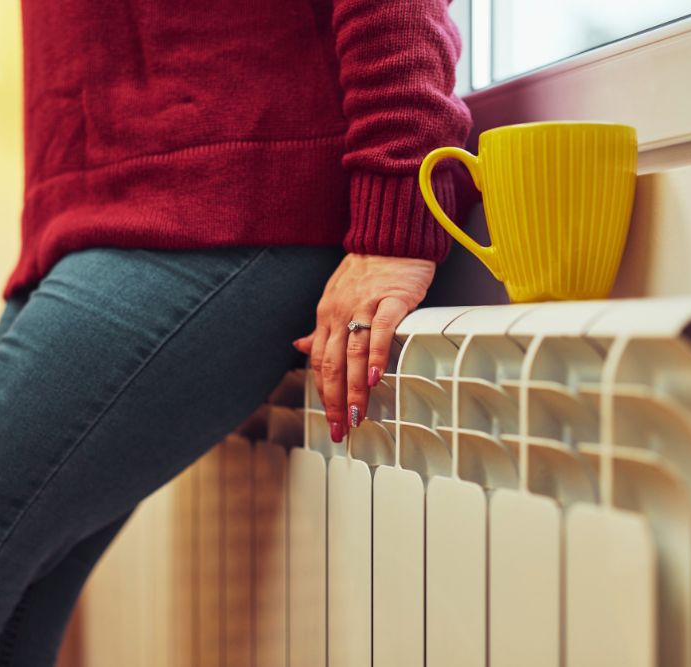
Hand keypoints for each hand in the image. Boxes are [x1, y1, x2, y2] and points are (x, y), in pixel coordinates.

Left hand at [293, 253, 435, 441]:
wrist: (390, 237)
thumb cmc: (367, 270)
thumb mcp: (336, 297)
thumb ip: (322, 328)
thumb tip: (300, 347)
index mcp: (326, 316)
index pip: (319, 363)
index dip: (323, 394)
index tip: (330, 420)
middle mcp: (339, 314)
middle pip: (333, 365)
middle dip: (335, 401)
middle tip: (340, 429)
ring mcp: (364, 306)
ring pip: (354, 354)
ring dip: (355, 389)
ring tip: (357, 415)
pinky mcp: (391, 299)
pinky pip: (381, 331)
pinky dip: (377, 355)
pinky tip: (377, 378)